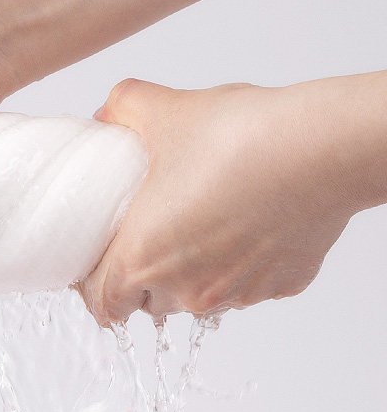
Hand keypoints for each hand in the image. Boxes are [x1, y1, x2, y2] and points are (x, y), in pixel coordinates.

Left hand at [78, 78, 373, 323]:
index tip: (96, 264)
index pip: (102, 303)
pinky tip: (240, 224)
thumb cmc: (237, 137)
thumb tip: (108, 113)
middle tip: (143, 234)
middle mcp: (189, 288)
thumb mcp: (161, 110)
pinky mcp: (279, 287)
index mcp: (145, 256)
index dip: (92, 287)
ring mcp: (238, 294)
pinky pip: (245, 286)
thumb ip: (122, 107)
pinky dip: (235, 266)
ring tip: (193, 225)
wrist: (319, 148)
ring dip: (187, 275)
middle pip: (148, 303)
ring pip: (197, 298)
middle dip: (139, 278)